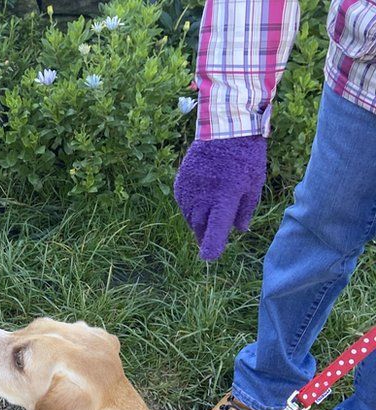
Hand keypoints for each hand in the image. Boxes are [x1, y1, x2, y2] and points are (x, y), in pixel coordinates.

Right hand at [173, 136, 267, 260]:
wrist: (224, 129)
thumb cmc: (245, 157)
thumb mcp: (253, 185)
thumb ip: (245, 210)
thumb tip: (239, 229)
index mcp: (224, 200)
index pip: (214, 231)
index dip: (211, 247)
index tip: (209, 256)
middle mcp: (203, 198)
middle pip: (199, 227)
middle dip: (205, 236)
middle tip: (210, 240)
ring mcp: (189, 190)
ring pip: (189, 217)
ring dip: (197, 223)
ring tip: (206, 221)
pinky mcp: (181, 182)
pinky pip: (183, 203)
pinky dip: (190, 209)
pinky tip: (199, 204)